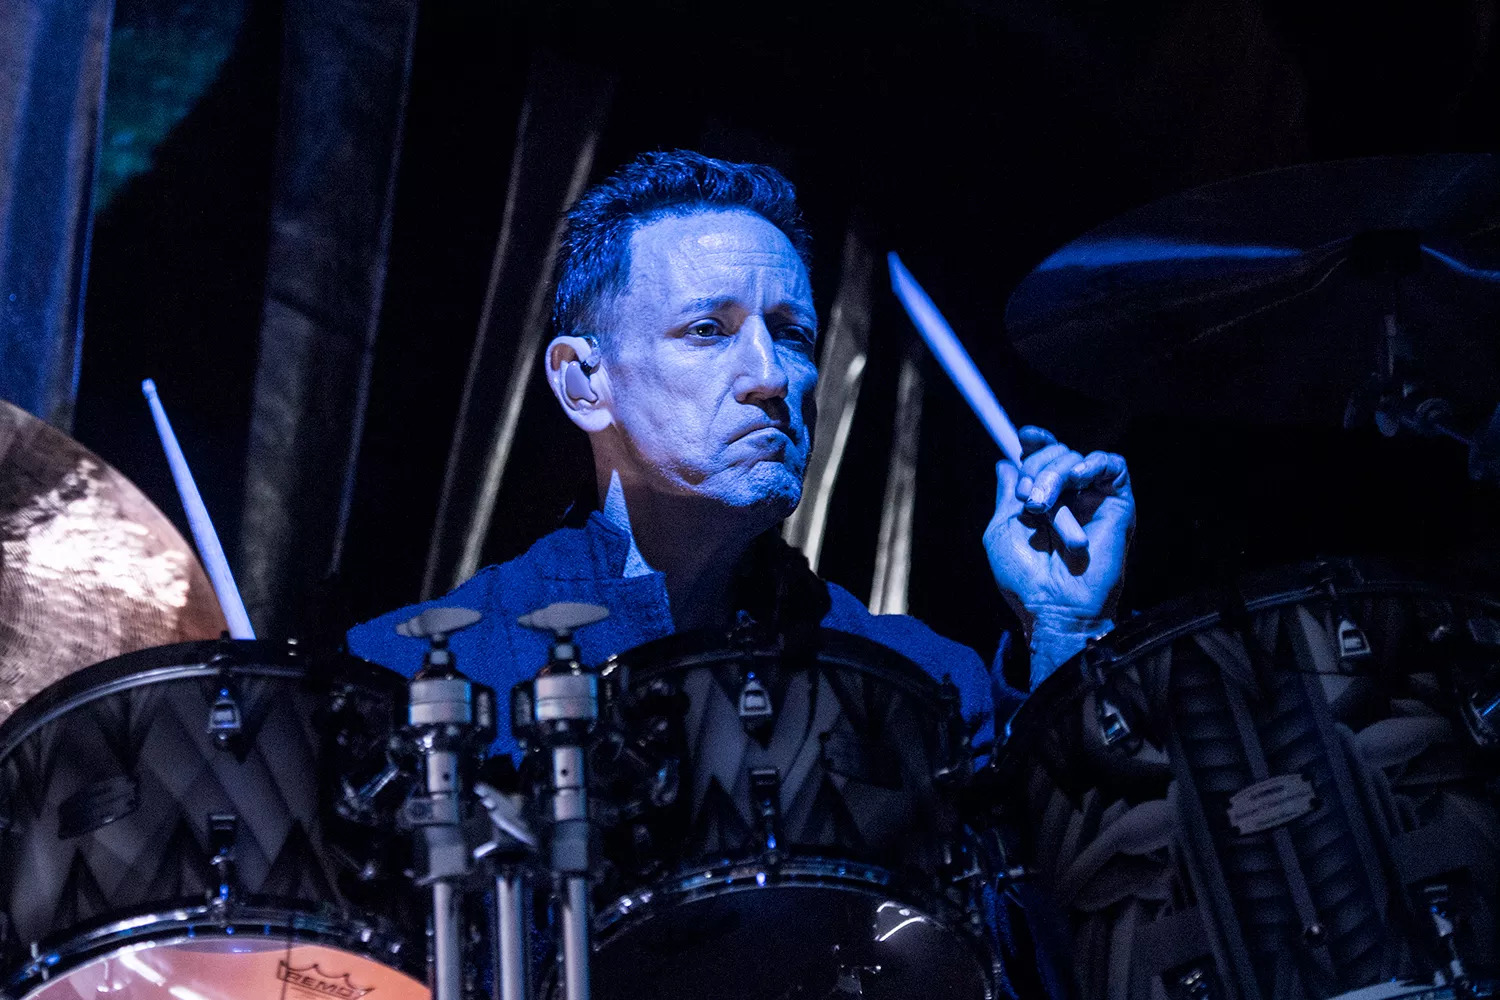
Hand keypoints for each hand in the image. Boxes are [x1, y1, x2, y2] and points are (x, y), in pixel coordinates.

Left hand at [983, 426, 1134, 684]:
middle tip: (1028, 500)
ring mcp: (1095, 500)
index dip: (1036, 443)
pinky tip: (1076, 479)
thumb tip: (1005, 463)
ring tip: (1042, 506)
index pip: (1044, 457)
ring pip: (1077, 458)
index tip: (1024, 437)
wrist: (1053, 605)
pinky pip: (1113, 465)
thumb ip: (1006, 495)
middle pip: (1057, 453)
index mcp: (1045, 501)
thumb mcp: (1003, 530)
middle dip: (1037, 467)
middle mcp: (1071, 497)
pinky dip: (1092, 464)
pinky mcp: (1119, 504)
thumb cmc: (1025, 578)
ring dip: (1054, 475)